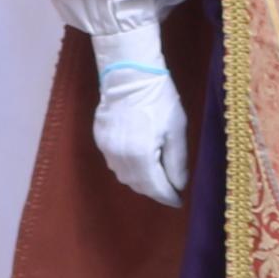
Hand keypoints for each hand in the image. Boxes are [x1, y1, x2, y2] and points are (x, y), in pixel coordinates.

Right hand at [92, 62, 187, 207]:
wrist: (130, 75)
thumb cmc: (159, 100)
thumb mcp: (176, 130)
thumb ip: (177, 162)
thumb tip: (178, 185)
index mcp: (141, 156)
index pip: (155, 188)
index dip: (168, 197)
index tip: (178, 201)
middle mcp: (120, 158)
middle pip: (139, 185)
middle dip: (155, 190)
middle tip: (169, 190)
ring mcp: (107, 149)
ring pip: (125, 176)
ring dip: (141, 181)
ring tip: (156, 177)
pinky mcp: (100, 140)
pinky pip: (115, 163)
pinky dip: (128, 168)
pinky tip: (139, 162)